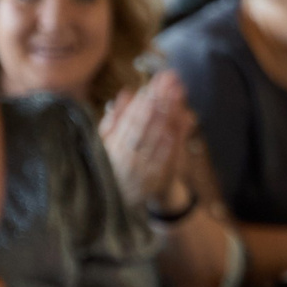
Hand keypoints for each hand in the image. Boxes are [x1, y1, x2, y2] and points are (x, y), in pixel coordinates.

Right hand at [101, 74, 192, 206]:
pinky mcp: (154, 181)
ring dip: (168, 114)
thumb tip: (126, 92)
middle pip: (144, 123)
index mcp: (111, 147)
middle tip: (171, 79)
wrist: (119, 206)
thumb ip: (115, 119)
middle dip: (158, 99)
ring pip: (156, 137)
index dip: (145, 97)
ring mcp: (140, 170)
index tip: (157, 80)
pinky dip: (170, 142)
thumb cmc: (113, 167)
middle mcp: (124, 158)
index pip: (130, 117)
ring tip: (178, 92)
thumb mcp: (107, 145)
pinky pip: (164, 158)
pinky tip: (177, 125)